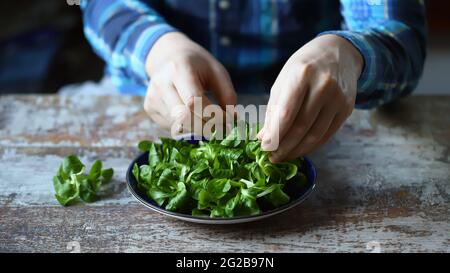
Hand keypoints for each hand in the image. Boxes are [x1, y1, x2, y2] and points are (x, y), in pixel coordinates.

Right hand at [144, 32, 236, 133]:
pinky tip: (193, 117)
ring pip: (177, 125)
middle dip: (206, 127)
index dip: (212, 115)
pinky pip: (170, 126)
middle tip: (222, 129)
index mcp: (178, 69)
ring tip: (211, 123)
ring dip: (198, 129)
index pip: (193, 101)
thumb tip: (231, 120)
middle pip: (183, 117)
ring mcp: (152, 96)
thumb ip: (227, 95)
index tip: (228, 120)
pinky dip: (186, 127)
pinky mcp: (149, 107)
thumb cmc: (197, 64)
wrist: (169, 55)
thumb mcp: (217, 71)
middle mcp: (161, 83)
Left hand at [260, 34, 362, 161]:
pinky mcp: (347, 109)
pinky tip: (300, 150)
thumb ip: (274, 109)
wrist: (339, 53)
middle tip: (272, 158)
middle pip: (301, 127)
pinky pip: (327, 134)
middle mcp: (323, 86)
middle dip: (284, 147)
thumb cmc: (304, 66)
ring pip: (315, 134)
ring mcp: (338, 98)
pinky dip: (312, 146)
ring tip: (283, 156)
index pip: (287, 113)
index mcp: (303, 74)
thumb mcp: (284, 80)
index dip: (275, 135)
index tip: (264, 148)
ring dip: (297, 150)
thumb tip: (264, 138)